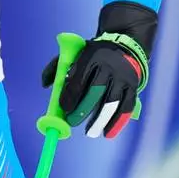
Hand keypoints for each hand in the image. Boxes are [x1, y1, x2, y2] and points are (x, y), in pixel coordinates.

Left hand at [41, 1, 156, 138]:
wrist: (125, 43)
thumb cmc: (93, 54)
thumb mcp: (75, 53)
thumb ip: (57, 67)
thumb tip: (45, 84)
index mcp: (91, 58)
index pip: (79, 80)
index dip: (70, 97)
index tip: (63, 109)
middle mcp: (109, 67)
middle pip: (95, 93)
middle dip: (82, 110)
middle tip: (73, 122)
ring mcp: (123, 77)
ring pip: (111, 102)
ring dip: (100, 120)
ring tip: (90, 132)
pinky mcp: (133, 86)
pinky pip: (126, 107)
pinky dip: (117, 122)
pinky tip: (108, 133)